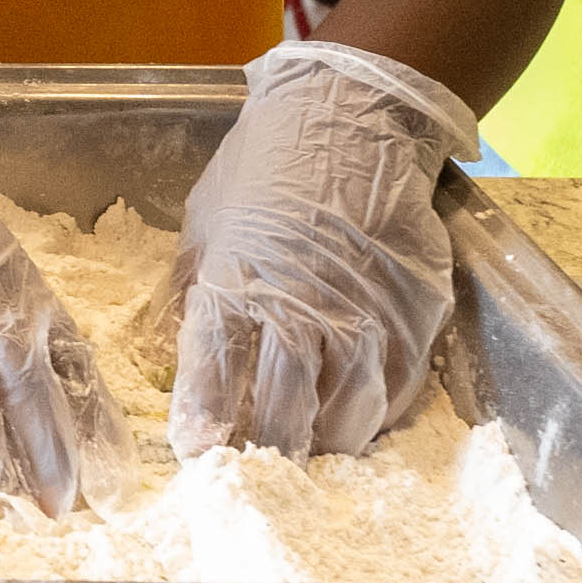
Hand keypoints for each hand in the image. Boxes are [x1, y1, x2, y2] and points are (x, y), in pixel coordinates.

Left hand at [157, 42, 479, 457]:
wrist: (353, 117)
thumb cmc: (267, 163)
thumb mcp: (206, 218)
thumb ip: (190, 287)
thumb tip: (166, 348)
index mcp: (234, 284)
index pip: (211, 378)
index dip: (201, 425)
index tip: (194, 450)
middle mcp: (300, 310)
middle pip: (281, 412)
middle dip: (265, 449)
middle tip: (256, 465)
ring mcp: (365, 317)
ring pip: (345, 415)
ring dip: (323, 442)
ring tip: (308, 450)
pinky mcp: (415, 317)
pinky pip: (397, 392)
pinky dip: (376, 415)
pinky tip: (357, 418)